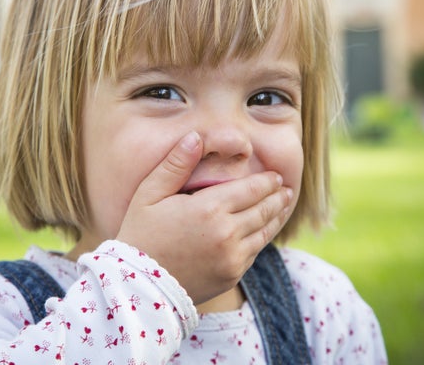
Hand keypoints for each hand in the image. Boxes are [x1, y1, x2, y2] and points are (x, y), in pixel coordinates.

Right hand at [115, 131, 291, 304]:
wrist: (138, 286)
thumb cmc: (140, 235)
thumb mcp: (149, 194)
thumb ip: (175, 164)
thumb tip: (195, 137)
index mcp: (209, 209)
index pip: (251, 189)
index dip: (267, 181)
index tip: (276, 176)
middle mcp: (227, 233)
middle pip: (263, 210)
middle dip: (277, 197)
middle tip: (285, 189)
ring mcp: (232, 258)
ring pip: (264, 232)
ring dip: (276, 217)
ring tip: (283, 205)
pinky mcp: (231, 275)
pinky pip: (254, 253)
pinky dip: (263, 238)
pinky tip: (264, 230)